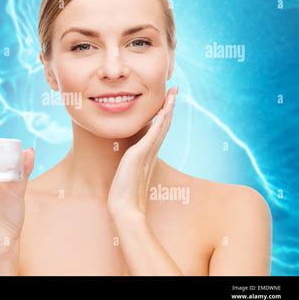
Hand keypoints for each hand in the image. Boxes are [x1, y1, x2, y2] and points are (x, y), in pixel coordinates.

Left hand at [107, 87, 177, 216]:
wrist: (125, 208)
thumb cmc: (124, 193)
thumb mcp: (128, 172)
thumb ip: (131, 163)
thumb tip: (129, 158)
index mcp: (148, 154)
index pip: (159, 129)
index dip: (165, 114)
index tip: (168, 100)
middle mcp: (151, 152)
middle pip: (164, 124)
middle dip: (169, 106)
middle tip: (175, 91)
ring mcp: (147, 153)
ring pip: (161, 127)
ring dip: (167, 109)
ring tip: (173, 94)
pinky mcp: (139, 155)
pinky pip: (152, 135)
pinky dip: (159, 122)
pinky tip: (163, 110)